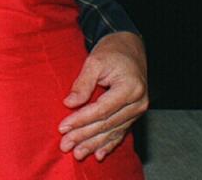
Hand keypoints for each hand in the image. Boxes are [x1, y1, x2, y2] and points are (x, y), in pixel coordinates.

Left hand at [59, 31, 147, 160]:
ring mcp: (138, 110)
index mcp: (130, 88)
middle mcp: (138, 102)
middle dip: (84, 136)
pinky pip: (121, 131)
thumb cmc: (112, 51)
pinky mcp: (134, 113)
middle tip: (65, 145)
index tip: (63, 127)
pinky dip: (109, 144)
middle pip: (107, 124)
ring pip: (113, 131)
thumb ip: (83, 83)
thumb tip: (69, 103)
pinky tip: (99, 154)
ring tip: (77, 153)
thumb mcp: (94, 61)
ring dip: (94, 144)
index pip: (101, 110)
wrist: (130, 47)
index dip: (81, 120)